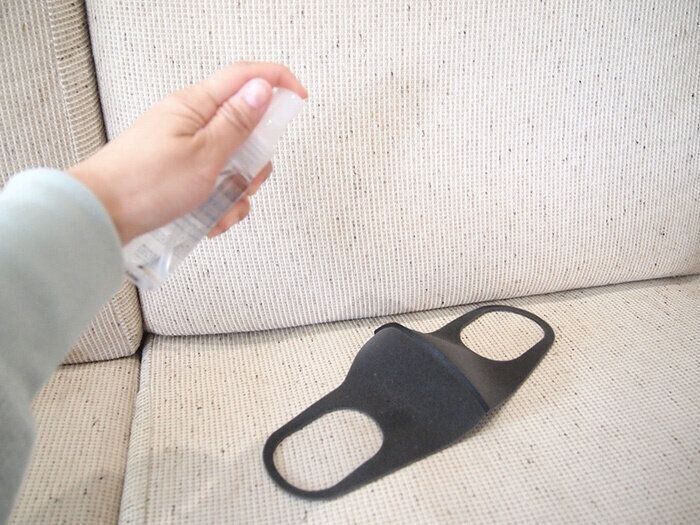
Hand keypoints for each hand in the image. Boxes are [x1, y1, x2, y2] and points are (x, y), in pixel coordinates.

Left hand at [69, 62, 306, 243]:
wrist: (101, 217)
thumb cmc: (143, 184)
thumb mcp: (204, 155)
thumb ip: (237, 122)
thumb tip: (263, 89)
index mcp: (196, 106)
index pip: (245, 77)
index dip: (277, 82)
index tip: (299, 98)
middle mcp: (191, 124)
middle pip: (245, 129)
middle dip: (255, 160)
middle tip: (245, 178)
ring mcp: (186, 151)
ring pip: (234, 164)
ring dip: (237, 191)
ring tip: (220, 207)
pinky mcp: (180, 176)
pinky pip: (215, 186)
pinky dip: (219, 205)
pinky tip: (208, 219)